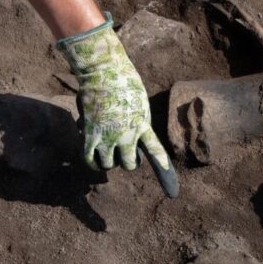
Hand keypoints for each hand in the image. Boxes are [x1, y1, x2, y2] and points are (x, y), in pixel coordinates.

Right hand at [57, 13, 178, 196]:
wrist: (103, 71)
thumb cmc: (124, 82)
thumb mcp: (140, 103)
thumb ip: (139, 122)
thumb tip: (131, 137)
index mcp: (142, 125)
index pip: (155, 152)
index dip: (164, 171)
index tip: (172, 192)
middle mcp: (126, 134)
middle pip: (129, 165)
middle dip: (128, 161)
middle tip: (124, 152)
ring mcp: (107, 136)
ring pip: (108, 165)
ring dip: (109, 161)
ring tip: (109, 151)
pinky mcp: (90, 134)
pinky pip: (90, 159)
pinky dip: (93, 163)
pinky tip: (95, 160)